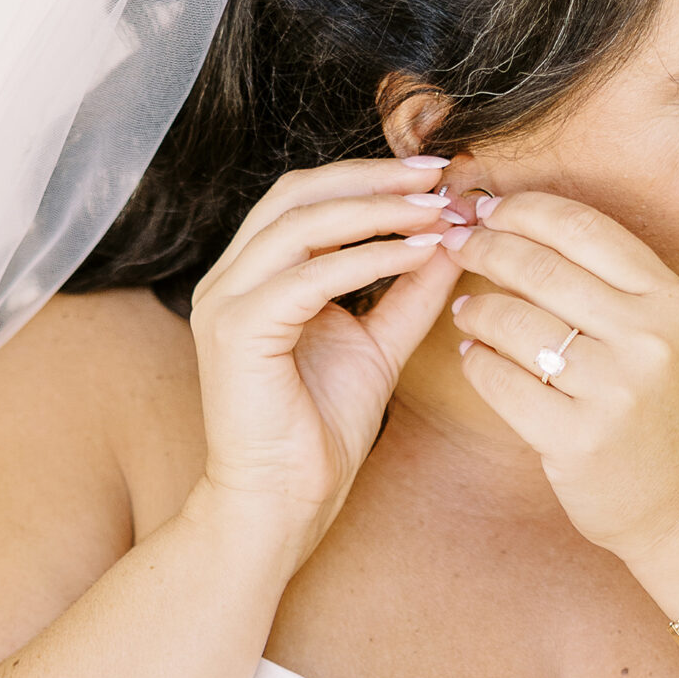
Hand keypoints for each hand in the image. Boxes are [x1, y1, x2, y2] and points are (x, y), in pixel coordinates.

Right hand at [186, 157, 470, 556]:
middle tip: (439, 175)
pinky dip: (368, 259)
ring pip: (301, 223)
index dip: (371, 178)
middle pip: (299, 193)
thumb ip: (408, 293)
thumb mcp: (378, 346)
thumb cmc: (319, 434)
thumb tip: (452, 240)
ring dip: (376, 210)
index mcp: (254, 276)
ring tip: (436, 212)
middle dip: (374, 177)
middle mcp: (230, 279)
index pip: (307, 198)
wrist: (281, 503)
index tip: (436, 176)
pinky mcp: (238, 331)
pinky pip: (309, 276)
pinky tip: (416, 255)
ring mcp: (227, 301)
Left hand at [449, 191, 678, 582]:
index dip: (524, 209)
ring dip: (476, 309)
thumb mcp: (668, 338)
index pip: (582, 228)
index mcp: (671, 301)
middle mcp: (645, 338)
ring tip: (469, 313)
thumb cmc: (671, 418)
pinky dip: (475, 361)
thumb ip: (612, 288)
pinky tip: (474, 357)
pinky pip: (498, 380)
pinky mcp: (574, 438)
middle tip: (457, 245)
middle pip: (538, 265)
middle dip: (484, 247)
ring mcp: (611, 390)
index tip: (488, 208)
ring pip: (511, 320)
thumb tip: (523, 231)